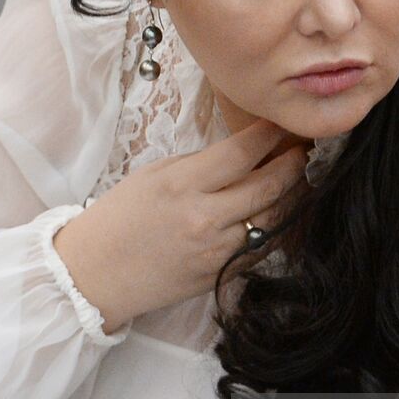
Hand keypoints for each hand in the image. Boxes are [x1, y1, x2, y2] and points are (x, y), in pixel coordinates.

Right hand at [53, 120, 306, 332]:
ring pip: (276, 218)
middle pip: (269, 185)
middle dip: (294, 163)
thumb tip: (242, 153)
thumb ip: (200, 163)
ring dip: (295, 195)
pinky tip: (285, 213)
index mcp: (183, 184)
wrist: (94, 274)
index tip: (283, 124)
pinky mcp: (221, 274)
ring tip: (301, 179)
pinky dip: (281, 228)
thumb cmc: (119, 218)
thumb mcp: (154, 175)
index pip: (242, 153)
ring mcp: (216, 250)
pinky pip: (264, 248)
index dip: (270, 134)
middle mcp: (204, 217)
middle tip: (304, 149)